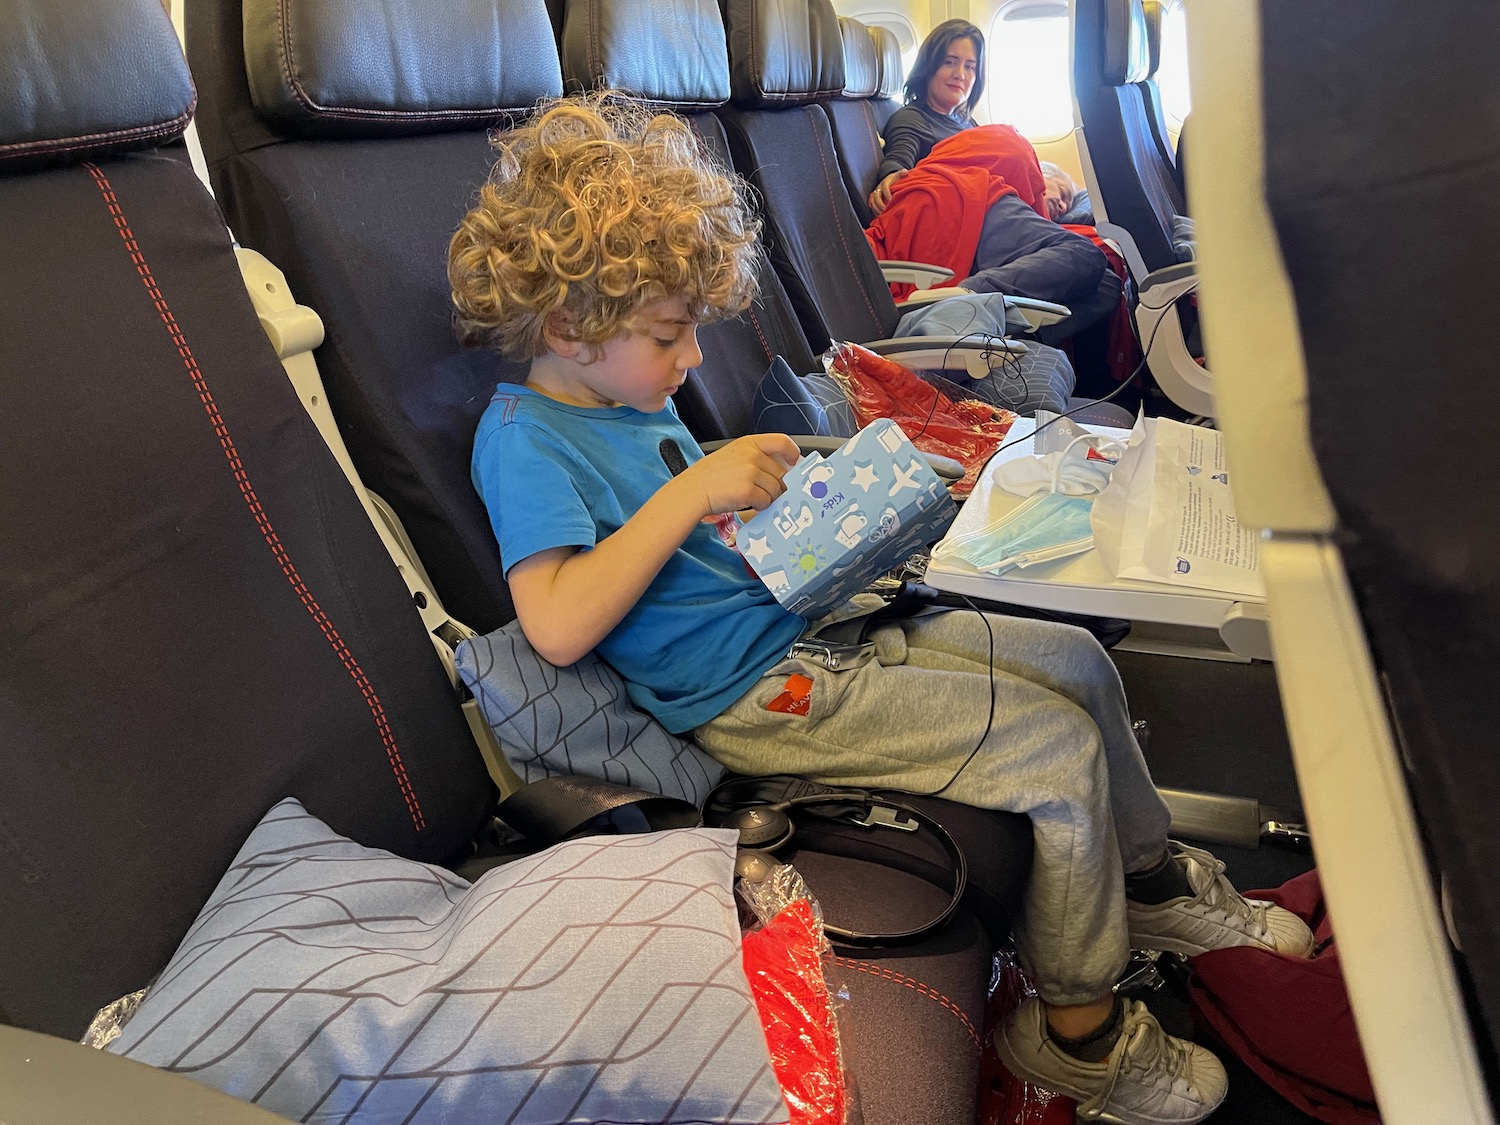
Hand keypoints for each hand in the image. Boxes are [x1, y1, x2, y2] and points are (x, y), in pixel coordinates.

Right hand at [674, 433, 799, 517]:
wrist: (694, 490)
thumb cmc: (713, 475)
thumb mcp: (735, 455)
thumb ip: (757, 457)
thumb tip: (784, 470)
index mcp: (749, 443)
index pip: (782, 441)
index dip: (793, 453)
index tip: (794, 462)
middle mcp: (752, 455)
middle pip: (781, 473)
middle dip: (777, 485)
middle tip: (764, 491)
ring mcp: (750, 472)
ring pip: (776, 489)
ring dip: (767, 497)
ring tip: (751, 495)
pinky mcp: (747, 491)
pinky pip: (766, 501)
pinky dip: (760, 506)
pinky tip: (747, 502)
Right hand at [868, 169, 909, 215]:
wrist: (889, 180)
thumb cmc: (895, 179)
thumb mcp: (899, 174)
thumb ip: (902, 173)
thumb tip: (905, 172)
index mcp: (885, 182)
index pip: (884, 188)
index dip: (887, 194)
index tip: (891, 200)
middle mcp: (879, 188)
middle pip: (876, 197)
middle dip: (880, 204)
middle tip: (885, 210)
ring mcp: (876, 194)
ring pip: (873, 202)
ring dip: (876, 209)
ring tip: (882, 214)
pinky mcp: (874, 199)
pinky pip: (872, 205)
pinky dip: (875, 211)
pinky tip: (879, 216)